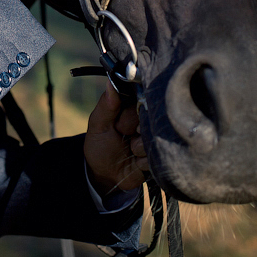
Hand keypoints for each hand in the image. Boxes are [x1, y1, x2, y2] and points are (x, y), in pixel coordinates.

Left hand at [84, 80, 148, 197]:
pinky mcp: (159, 153)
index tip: (119, 124)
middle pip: (150, 116)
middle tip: (122, 135)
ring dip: (138, 147)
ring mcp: (153, 135)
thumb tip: (110, 81)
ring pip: (154, 135)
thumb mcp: (98, 125)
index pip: (140, 98)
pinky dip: (143, 161)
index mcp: (130, 106)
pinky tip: (136, 162)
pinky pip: (156, 154)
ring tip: (129, 150)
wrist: (106, 176)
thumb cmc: (99, 145)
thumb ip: (106, 105)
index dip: (130, 113)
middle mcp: (145, 118)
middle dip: (134, 129)